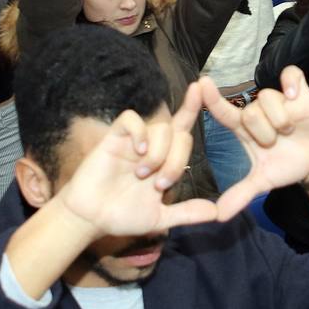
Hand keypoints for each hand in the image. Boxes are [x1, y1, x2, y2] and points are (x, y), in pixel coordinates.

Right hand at [56, 84, 216, 235]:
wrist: (92, 220)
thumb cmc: (122, 216)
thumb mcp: (160, 218)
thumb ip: (187, 213)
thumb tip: (216, 212)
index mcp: (164, 161)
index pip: (183, 130)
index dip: (192, 108)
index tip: (201, 89)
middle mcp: (152, 147)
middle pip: (179, 133)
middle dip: (176, 161)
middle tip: (159, 185)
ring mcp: (133, 142)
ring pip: (160, 128)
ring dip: (158, 154)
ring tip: (142, 175)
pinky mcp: (113, 139)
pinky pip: (131, 120)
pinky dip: (139, 132)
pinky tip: (137, 151)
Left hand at [206, 68, 308, 220]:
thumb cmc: (286, 165)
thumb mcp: (263, 181)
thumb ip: (241, 194)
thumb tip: (219, 216)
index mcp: (244, 129)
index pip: (223, 111)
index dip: (212, 99)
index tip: (200, 84)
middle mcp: (258, 111)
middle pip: (250, 111)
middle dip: (264, 132)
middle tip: (276, 142)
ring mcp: (279, 99)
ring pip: (268, 98)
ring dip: (281, 118)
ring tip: (290, 130)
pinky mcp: (299, 91)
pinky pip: (291, 75)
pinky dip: (292, 84)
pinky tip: (295, 96)